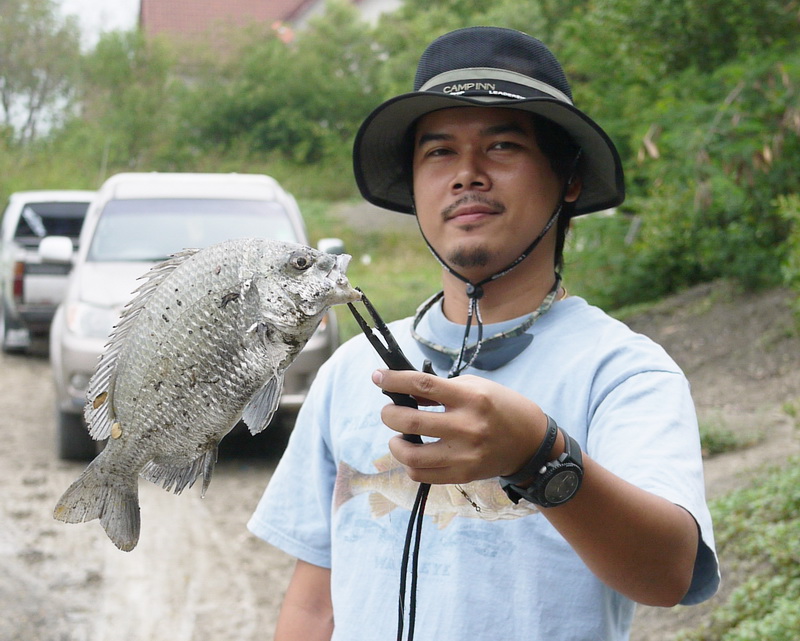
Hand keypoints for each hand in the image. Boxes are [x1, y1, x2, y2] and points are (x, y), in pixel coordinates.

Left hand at [371, 369, 547, 484]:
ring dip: (395, 443)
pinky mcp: (462, 475)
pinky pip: (421, 474)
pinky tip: (414, 452)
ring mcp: (464, 454)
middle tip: (389, 410)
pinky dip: (410, 463)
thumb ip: (440, 390)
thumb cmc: (499, 407)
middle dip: (389, 414)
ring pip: (411, 455)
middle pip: (410, 420)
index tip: (378, 376)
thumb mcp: (475, 388)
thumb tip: (405, 392)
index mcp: (470, 398)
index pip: (422, 385)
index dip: (395, 380)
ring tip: (399, 435)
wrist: (530, 442)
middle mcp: (467, 427)